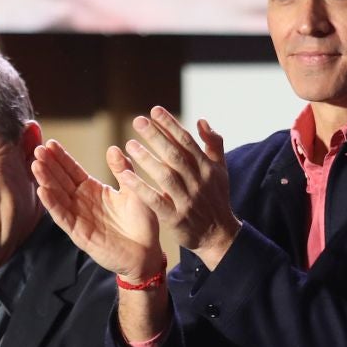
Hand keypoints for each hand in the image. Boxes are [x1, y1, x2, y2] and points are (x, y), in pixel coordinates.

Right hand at [32, 138, 166, 281]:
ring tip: (36, 165)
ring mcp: (78, 217)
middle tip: (37, 150)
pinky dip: (52, 205)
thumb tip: (114, 148)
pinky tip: (43, 191)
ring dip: (46, 181)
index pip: (72, 170)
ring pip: (57, 196)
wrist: (147, 252)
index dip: (61, 157)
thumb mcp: (134, 190)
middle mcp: (82, 202)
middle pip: (61, 180)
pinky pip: (63, 217)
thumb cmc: (142, 222)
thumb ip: (123, 170)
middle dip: (48, 165)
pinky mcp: (79, 233)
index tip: (50, 143)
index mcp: (93, 190)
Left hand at [120, 107, 238, 265]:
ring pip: (165, 176)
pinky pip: (155, 200)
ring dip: (146, 159)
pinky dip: (141, 187)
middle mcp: (198, 182)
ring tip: (129, 144)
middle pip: (175, 155)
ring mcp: (186, 200)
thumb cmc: (215, 198)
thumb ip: (213, 144)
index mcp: (207, 168)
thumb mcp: (221, 170)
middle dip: (156, 136)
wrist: (217, 235)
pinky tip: (126, 175)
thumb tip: (201, 120)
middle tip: (137, 120)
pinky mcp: (175, 218)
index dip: (171, 125)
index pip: (187, 141)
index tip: (155, 110)